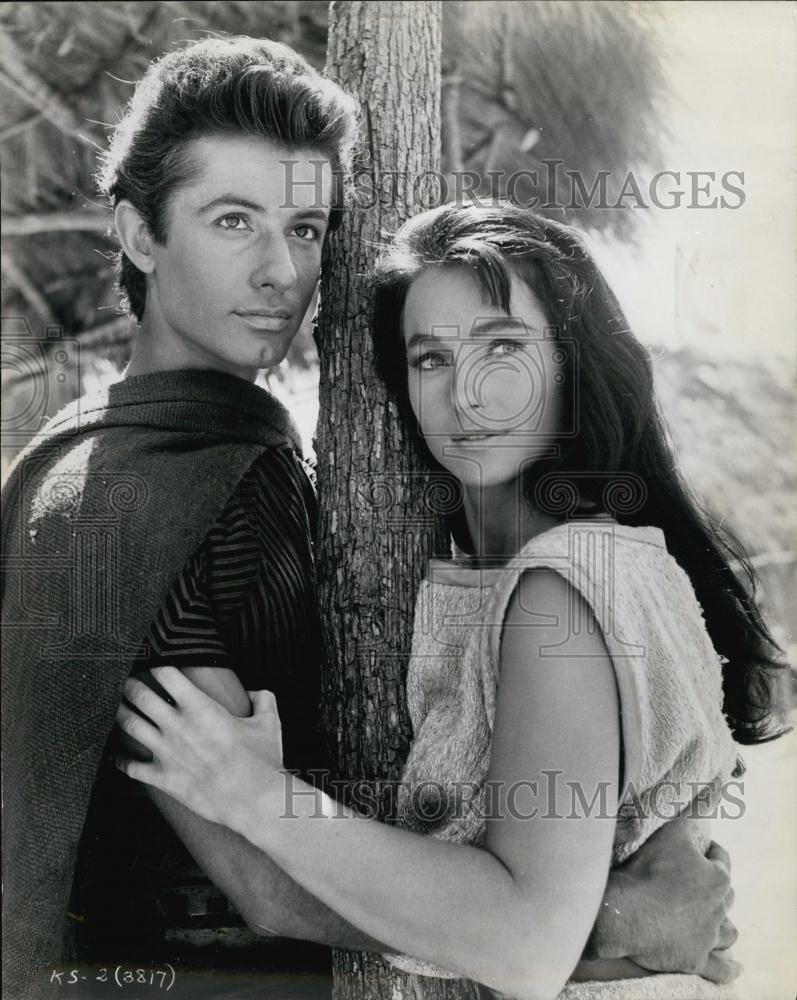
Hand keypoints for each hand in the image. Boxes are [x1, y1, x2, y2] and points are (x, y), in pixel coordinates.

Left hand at [115, 666, 283, 828]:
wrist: (253, 800)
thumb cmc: (261, 762)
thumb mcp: (270, 722)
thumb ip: (264, 700)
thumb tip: (256, 693)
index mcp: (200, 707)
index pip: (167, 674)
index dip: (156, 663)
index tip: (153, 661)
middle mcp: (177, 726)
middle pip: (141, 696)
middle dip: (129, 684)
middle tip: (125, 680)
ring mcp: (166, 752)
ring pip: (130, 725)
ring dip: (119, 713)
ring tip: (114, 706)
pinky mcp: (163, 778)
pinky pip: (132, 767)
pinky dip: (120, 759)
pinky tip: (116, 755)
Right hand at [592, 819, 739, 984]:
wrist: (629, 913)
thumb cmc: (650, 870)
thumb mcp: (671, 831)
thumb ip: (694, 811)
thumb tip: (717, 787)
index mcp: (717, 877)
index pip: (721, 860)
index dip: (710, 852)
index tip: (700, 850)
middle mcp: (720, 908)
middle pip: (725, 895)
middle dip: (715, 887)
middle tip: (696, 882)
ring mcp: (709, 937)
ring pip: (728, 931)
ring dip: (723, 924)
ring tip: (713, 920)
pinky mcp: (696, 960)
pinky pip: (722, 967)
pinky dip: (730, 966)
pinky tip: (734, 965)